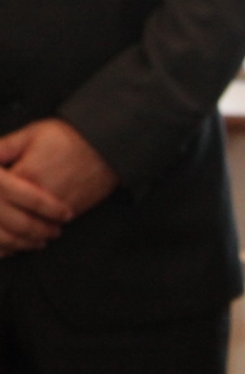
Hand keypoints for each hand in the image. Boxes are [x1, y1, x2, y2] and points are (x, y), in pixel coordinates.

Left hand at [0, 119, 114, 255]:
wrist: (106, 148)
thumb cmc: (67, 138)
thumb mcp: (30, 134)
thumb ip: (3, 148)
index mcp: (25, 175)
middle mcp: (40, 197)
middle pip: (8, 220)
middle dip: (1, 224)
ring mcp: (57, 209)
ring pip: (27, 233)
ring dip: (16, 237)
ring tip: (8, 238)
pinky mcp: (71, 215)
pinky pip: (47, 232)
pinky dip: (33, 238)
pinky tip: (28, 236)